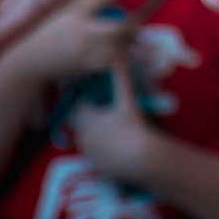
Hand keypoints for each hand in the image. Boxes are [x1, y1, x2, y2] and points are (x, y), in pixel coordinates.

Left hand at [68, 60, 158, 186]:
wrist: (139, 158)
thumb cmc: (132, 126)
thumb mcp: (127, 101)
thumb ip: (121, 78)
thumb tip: (118, 55)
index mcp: (86, 118)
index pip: (79, 104)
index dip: (87, 97)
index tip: (95, 93)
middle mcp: (81, 135)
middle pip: (81, 121)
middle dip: (91, 114)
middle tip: (104, 107)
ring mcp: (87, 151)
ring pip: (85, 137)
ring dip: (95, 131)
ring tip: (108, 125)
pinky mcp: (94, 164)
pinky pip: (92, 151)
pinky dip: (99, 146)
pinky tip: (111, 143)